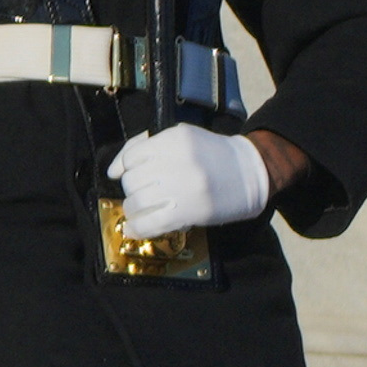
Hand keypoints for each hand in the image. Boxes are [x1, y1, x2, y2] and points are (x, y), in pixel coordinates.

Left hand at [103, 121, 270, 240]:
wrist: (252, 174)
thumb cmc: (214, 155)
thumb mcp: (183, 137)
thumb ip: (146, 146)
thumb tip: (114, 170)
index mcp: (174, 140)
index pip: (131, 157)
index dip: (127, 169)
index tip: (133, 175)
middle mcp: (178, 163)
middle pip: (132, 181)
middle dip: (132, 190)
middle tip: (142, 194)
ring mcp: (184, 189)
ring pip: (137, 202)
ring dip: (133, 209)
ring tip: (141, 211)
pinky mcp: (190, 212)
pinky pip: (152, 223)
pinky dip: (137, 228)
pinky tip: (134, 229)